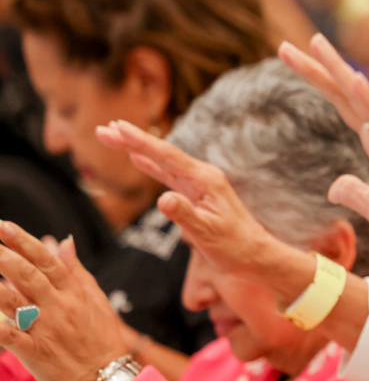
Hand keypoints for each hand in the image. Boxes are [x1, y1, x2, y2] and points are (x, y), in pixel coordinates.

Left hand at [0, 223, 128, 380]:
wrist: (107, 375)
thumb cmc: (101, 336)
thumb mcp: (95, 299)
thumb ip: (76, 270)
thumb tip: (62, 241)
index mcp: (73, 291)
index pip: (47, 260)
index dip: (25, 241)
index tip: (5, 227)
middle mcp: (58, 306)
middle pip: (27, 275)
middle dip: (3, 256)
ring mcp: (45, 328)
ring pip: (14, 302)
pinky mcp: (34, 352)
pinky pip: (10, 337)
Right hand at [95, 121, 283, 276]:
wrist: (253, 253)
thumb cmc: (233, 246)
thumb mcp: (207, 233)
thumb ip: (184, 215)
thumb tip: (163, 199)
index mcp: (204, 180)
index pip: (167, 156)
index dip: (141, 141)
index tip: (118, 126)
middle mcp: (202, 176)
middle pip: (161, 153)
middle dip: (131, 140)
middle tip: (102, 128)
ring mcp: (199, 183)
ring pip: (162, 161)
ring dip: (137, 149)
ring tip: (113, 136)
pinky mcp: (196, 192)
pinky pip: (168, 174)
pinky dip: (150, 164)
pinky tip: (137, 158)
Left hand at [278, 34, 368, 261]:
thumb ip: (354, 192)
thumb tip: (332, 187)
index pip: (341, 104)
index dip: (318, 82)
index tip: (293, 60)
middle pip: (344, 93)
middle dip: (316, 69)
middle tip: (284, 46)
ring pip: (362, 96)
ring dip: (339, 70)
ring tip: (316, 43)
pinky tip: (355, 80)